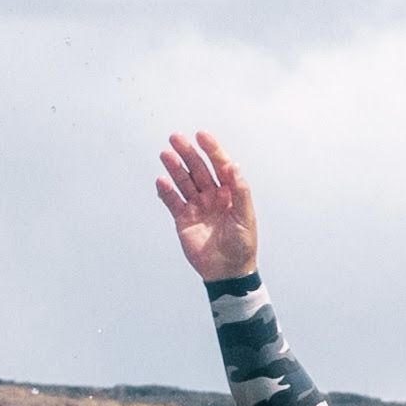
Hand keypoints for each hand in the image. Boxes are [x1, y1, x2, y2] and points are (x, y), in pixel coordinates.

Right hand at [154, 132, 260, 280]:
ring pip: (184, 182)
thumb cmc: (242, 245)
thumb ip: (239, 191)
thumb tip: (233, 166)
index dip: (212, 150)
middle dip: (189, 153)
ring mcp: (197, 206)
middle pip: (199, 170)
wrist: (227, 271)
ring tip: (166, 154)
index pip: (221, 166)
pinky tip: (161, 180)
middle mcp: (213, 196)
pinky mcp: (183, 219)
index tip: (202, 135)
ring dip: (175, 168)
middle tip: (176, 138)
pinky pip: (172, 201)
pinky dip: (166, 191)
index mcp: (231, 193)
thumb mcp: (245, 217)